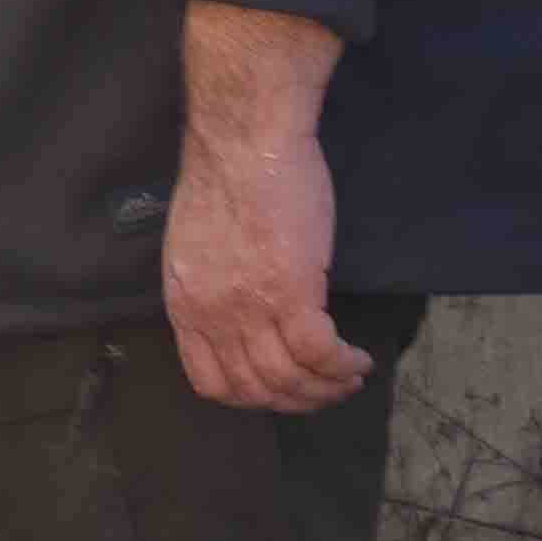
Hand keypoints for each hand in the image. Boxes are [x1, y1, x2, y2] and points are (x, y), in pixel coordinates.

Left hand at [162, 1, 368, 413]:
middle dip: (296, 400)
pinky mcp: (291, 291)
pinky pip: (320, 353)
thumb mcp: (196, 246)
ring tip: (349, 375)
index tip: (281, 388)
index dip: (252, 396)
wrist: (244, 140)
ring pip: (289, 378)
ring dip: (325, 387)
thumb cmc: (226, 177)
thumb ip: (212, 285)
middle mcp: (212, 315)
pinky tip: (357, 358)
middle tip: (327, 388)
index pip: (210, 381)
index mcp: (185, 304)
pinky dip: (342, 364)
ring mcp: (249, 307)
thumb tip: (239, 310)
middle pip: (255, 389)